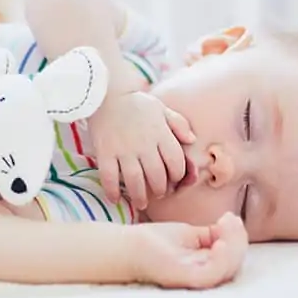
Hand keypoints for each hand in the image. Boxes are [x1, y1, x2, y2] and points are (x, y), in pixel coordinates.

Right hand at [88, 91, 194, 208]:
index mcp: (160, 133)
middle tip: (159, 194)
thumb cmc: (136, 104)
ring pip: (135, 180)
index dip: (178, 175)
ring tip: (141, 203)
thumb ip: (179, 124)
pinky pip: (109, 176)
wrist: (106, 94)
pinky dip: (112, 191)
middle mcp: (144, 143)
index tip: (175, 180)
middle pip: (157, 175)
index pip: (176, 162)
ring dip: (139, 196)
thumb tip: (192, 140)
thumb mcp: (162, 109)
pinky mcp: (105, 152)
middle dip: (160, 190)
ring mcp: (123, 149)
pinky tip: (115, 198)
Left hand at [129, 213, 247, 288]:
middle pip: (234, 265)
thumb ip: (210, 234)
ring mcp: (194, 280)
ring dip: (233, 245)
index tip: (231, 217)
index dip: (238, 238)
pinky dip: (222, 257)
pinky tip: (218, 240)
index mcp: (205, 268)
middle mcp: (203, 278)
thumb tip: (231, 224)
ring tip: (227, 225)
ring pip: (228, 269)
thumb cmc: (155, 242)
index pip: (233, 258)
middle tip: (230, 219)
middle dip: (238, 239)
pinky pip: (212, 273)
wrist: (127, 246)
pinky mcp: (184, 279)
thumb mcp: (189, 234)